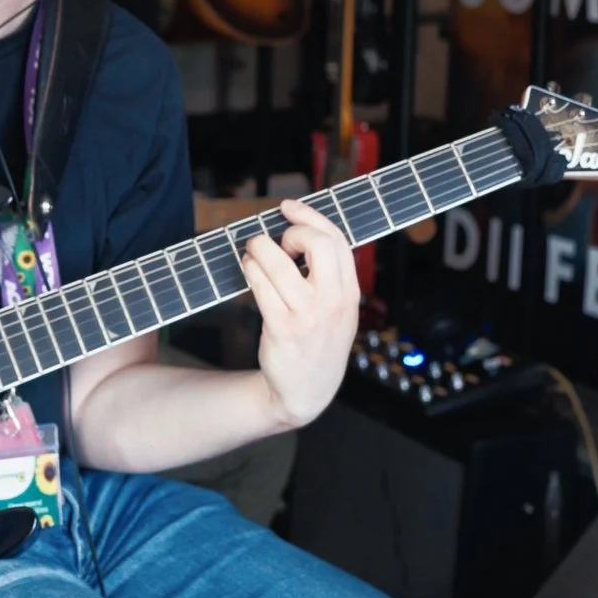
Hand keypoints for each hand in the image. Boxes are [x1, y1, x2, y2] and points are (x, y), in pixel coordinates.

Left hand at [239, 200, 360, 429]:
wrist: (306, 390)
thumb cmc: (317, 341)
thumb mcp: (338, 308)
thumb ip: (330, 274)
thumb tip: (302, 229)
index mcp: (350, 291)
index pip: (337, 239)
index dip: (311, 216)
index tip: (288, 207)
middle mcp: (334, 301)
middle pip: (318, 244)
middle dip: (292, 233)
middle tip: (278, 242)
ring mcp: (309, 316)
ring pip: (280, 264)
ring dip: (260, 249)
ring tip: (253, 252)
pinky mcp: (283, 329)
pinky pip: (261, 287)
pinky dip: (251, 270)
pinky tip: (248, 269)